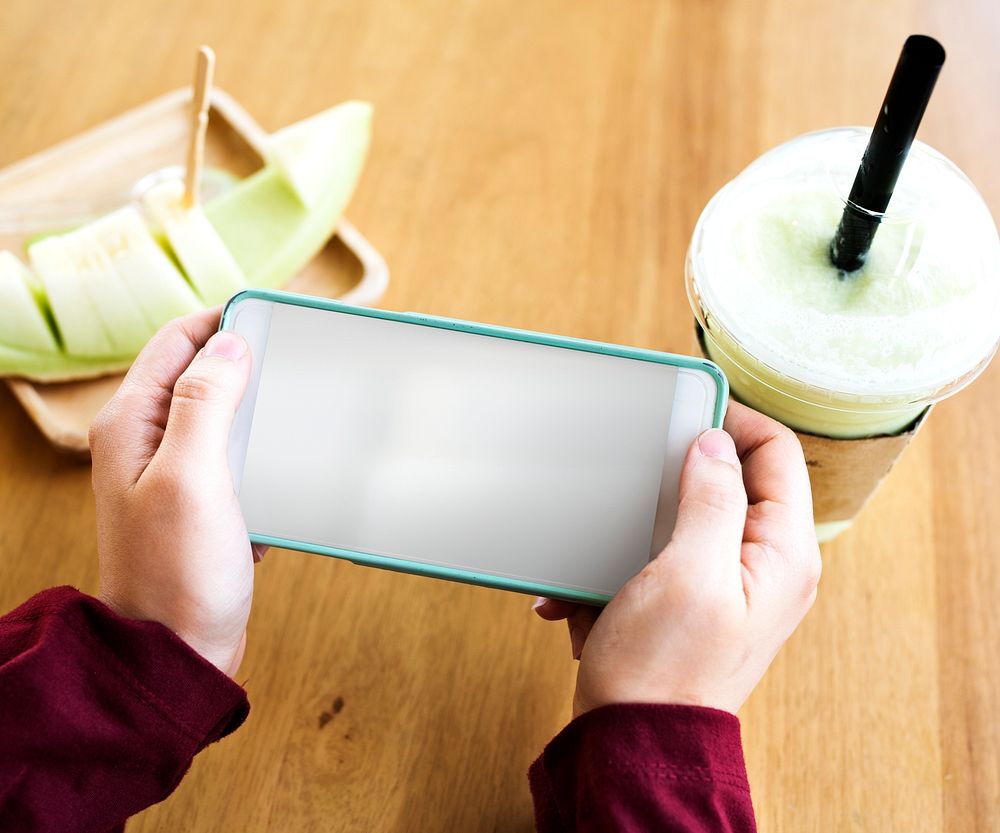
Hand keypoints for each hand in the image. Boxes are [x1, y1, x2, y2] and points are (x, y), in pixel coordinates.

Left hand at [89, 308, 264, 677]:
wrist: (179, 652)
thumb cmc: (177, 575)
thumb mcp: (192, 476)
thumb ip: (206, 403)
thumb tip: (229, 343)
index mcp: (133, 424)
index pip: (177, 342)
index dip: (225, 322)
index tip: (274, 319)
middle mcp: (148, 443)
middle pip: (202, 375)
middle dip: (250, 366)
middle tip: (295, 366)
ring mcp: (175, 474)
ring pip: (226, 418)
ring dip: (261, 417)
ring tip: (294, 423)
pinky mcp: (203, 503)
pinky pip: (239, 460)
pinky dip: (264, 460)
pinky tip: (282, 478)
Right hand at [534, 400, 820, 716]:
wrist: (632, 743)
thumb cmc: (664, 669)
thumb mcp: (689, 571)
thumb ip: (712, 499)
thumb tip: (717, 442)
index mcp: (781, 553)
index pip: (777, 453)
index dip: (733, 422)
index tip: (683, 414)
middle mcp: (763, 565)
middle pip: (726, 483)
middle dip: (668, 485)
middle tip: (632, 489)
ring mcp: (725, 584)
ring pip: (679, 520)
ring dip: (632, 533)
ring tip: (602, 566)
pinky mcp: (688, 601)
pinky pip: (653, 559)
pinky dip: (615, 571)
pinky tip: (585, 600)